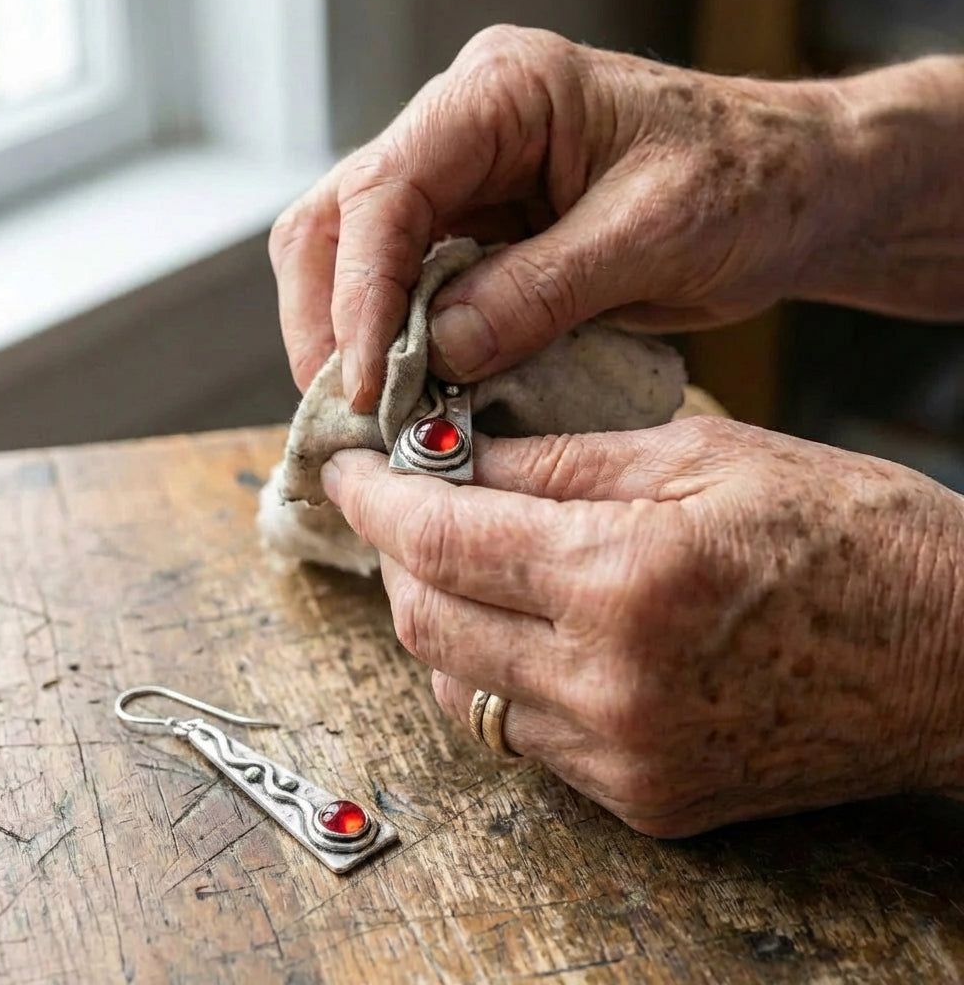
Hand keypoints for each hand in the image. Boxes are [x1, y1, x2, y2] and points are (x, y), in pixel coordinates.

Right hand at [271, 25, 856, 410]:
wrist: (793, 192)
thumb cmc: (747, 183)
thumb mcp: (650, 236)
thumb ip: (538, 291)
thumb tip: (435, 353)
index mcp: (503, 93)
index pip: (385, 190)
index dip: (360, 293)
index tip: (363, 383)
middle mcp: (465, 129)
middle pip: (339, 218)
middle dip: (329, 318)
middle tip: (346, 409)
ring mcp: (467, 182)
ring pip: (357, 256)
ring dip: (353, 337)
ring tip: (372, 412)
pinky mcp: (482, 235)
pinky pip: (411, 290)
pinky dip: (399, 345)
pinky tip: (412, 392)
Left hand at [321, 418, 963, 835]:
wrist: (953, 659)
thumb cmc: (849, 535)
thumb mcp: (703, 456)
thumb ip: (562, 461)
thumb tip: (461, 458)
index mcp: (625, 576)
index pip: (442, 538)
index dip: (378, 498)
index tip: (350, 469)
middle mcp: (609, 682)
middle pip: (426, 622)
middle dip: (397, 555)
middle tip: (404, 505)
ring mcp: (622, 755)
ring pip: (460, 687)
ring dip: (438, 617)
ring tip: (463, 560)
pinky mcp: (642, 797)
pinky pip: (521, 735)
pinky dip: (496, 673)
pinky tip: (523, 626)